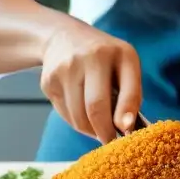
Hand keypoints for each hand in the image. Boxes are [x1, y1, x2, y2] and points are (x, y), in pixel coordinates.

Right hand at [39, 19, 141, 143]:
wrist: (64, 37)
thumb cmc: (105, 59)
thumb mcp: (125, 66)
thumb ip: (130, 95)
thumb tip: (126, 129)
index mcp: (121, 54)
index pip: (127, 90)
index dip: (126, 116)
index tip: (126, 132)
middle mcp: (92, 57)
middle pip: (96, 108)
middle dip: (105, 132)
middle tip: (109, 140)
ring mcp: (67, 68)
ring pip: (78, 117)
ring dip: (89, 130)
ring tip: (96, 125)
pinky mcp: (48, 81)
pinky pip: (65, 114)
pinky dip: (75, 121)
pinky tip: (80, 110)